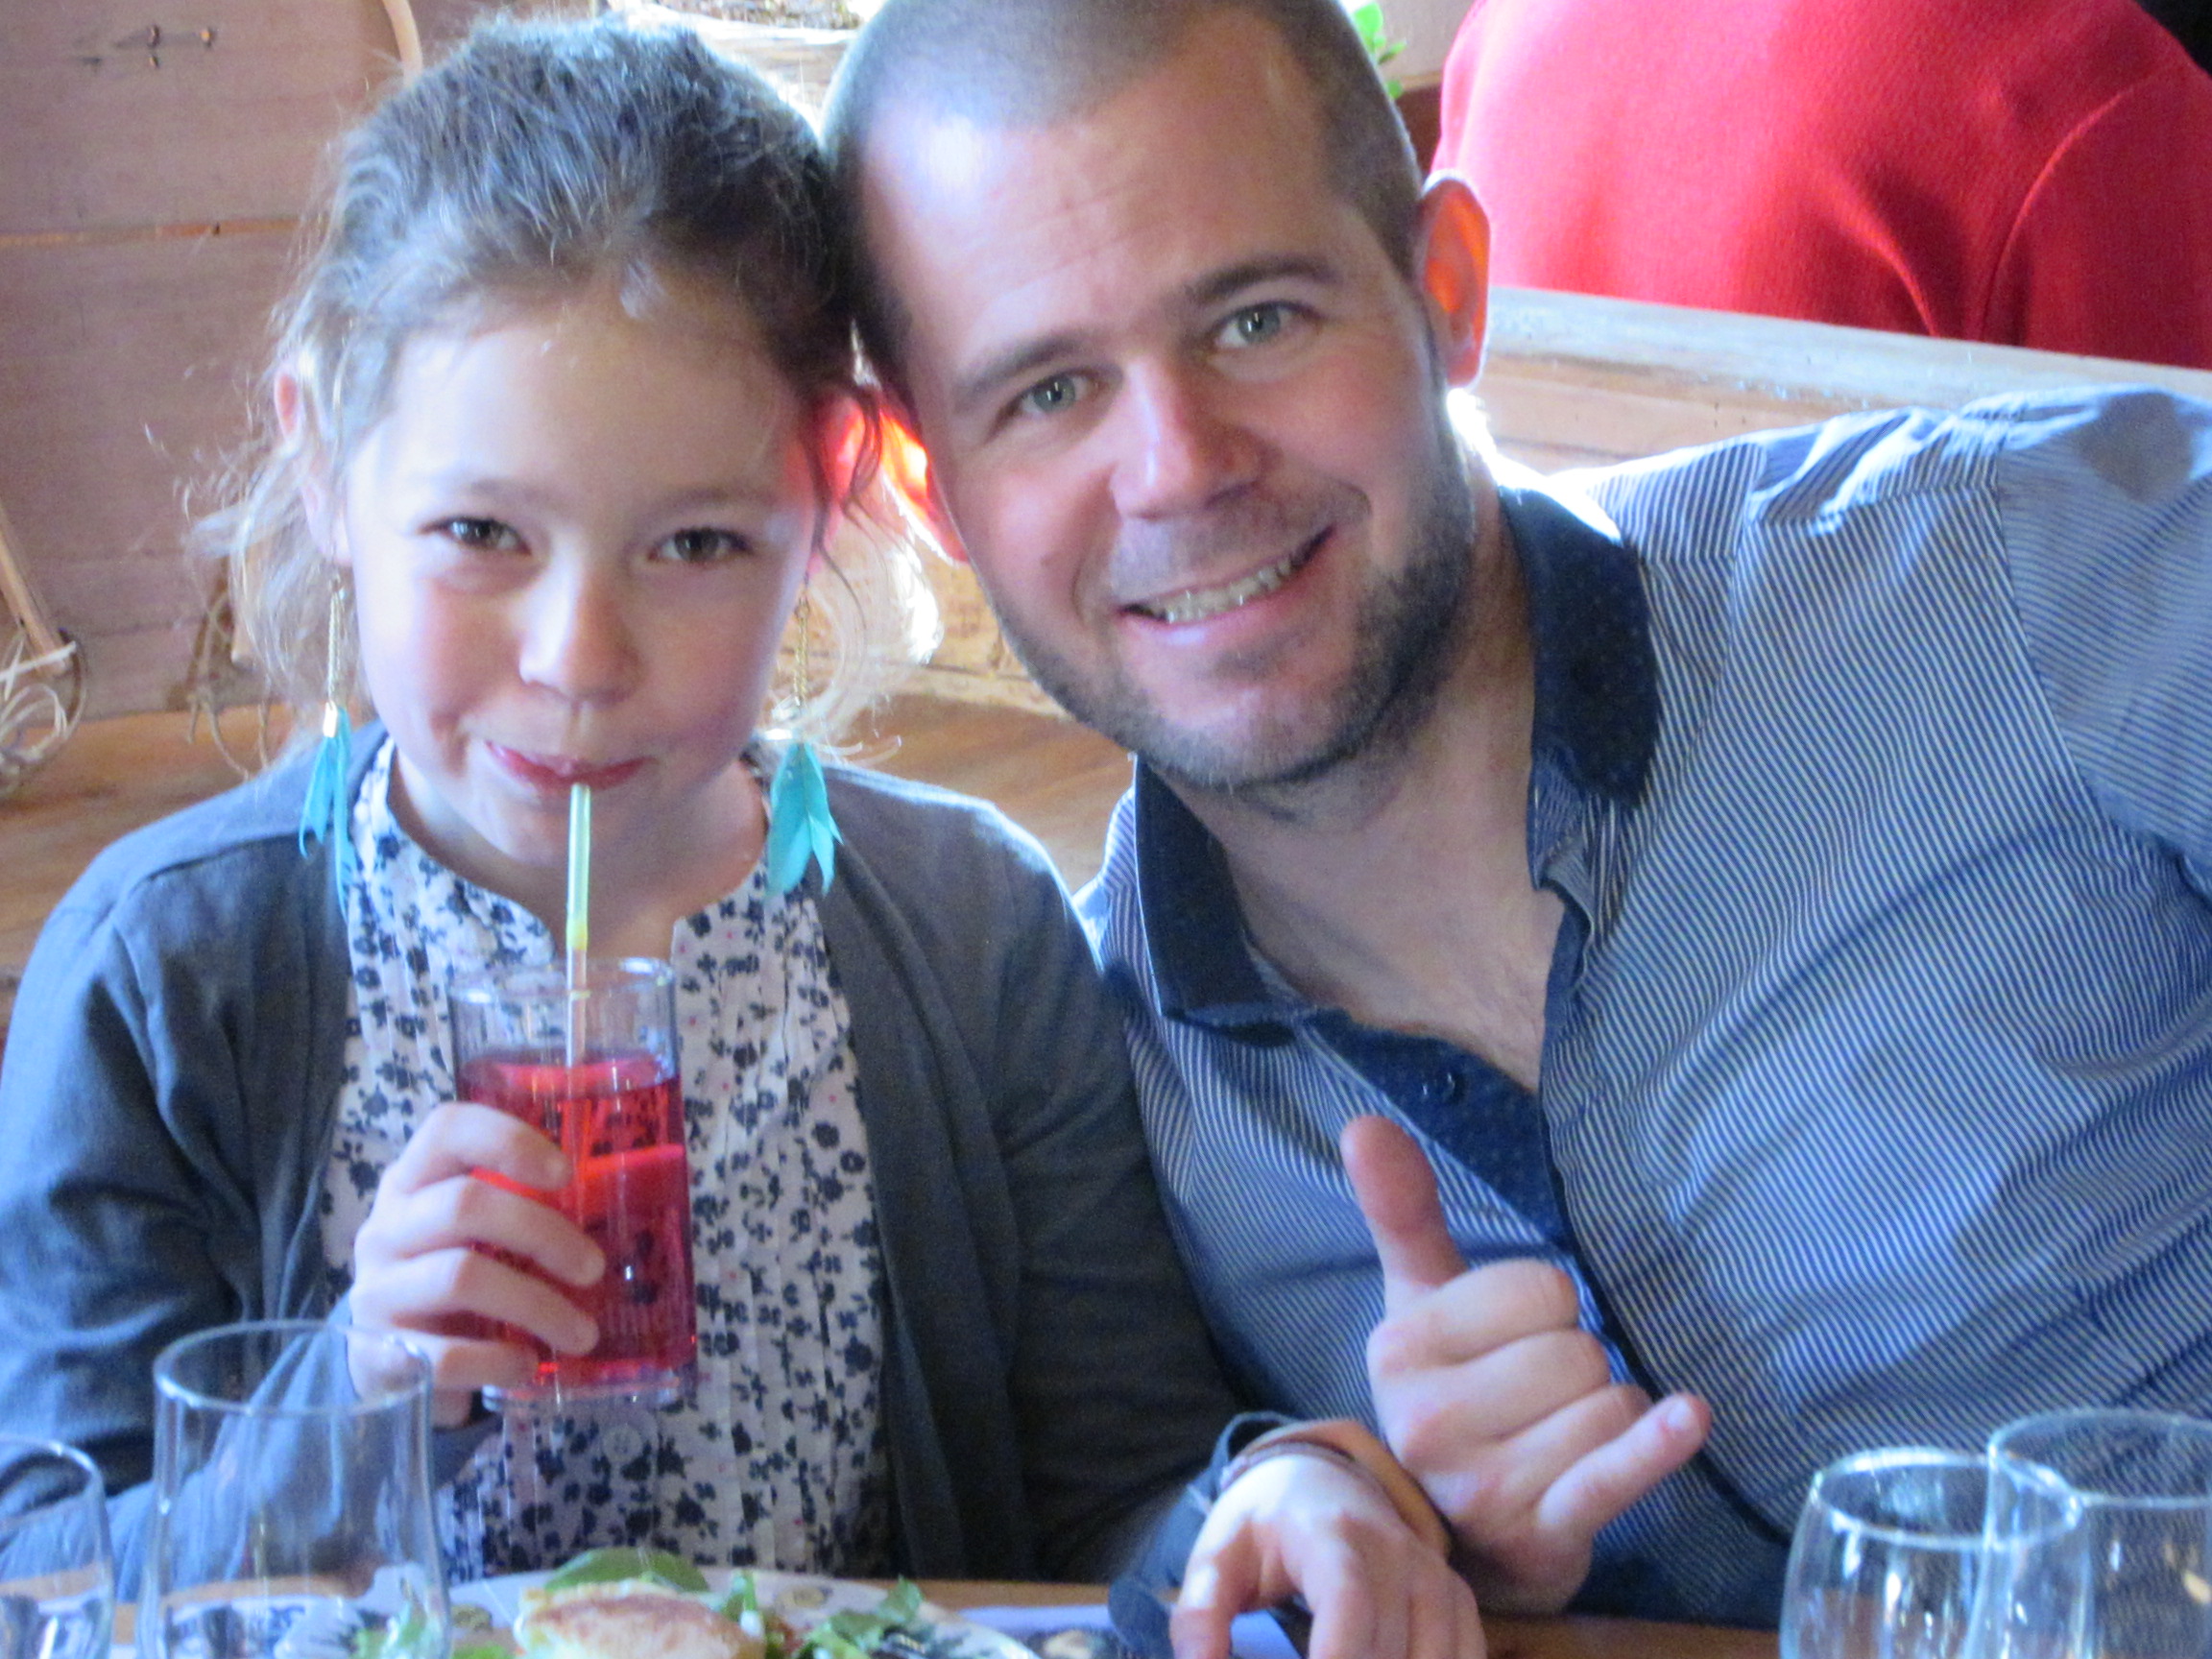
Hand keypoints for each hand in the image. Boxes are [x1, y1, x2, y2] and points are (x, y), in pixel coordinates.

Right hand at [350, 1101, 603, 1425]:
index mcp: (412, 1183)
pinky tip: (526, 1364)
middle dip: (544, 1235)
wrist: (388, 1366)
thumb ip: (524, 1210)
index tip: (566, 1173)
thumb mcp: (475, 1236)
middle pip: (465, 1205)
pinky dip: (498, 1360)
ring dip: (538, 1305)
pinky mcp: (379, 1355)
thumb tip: (631, 1200)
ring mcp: (377, 1292)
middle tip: (593, 1268)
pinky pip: (445, 1355)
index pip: (446, 1130)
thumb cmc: (453, 1281)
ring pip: (461, 1277)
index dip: (509, 1141)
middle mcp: (386, 1228)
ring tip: (582, 1334)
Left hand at [1171, 1448, 1484, 1658]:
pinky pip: (1466, 1656)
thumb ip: (1198, 1617)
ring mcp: (1434, 1574)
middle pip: (1391, 1647)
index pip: (1350, 1604)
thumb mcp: (1216, 1558)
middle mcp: (1396, 1551)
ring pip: (1433, 1657)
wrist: (1320, 1479)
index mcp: (1330, 1535)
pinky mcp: (1455, 1597)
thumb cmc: (1263, 1526)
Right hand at [1342, 1115, 1709, 1612]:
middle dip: (1581, 1367)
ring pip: (1608, 1405)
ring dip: (1612, 1416)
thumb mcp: (1422, 1307)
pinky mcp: (1539, 1533)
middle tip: (1543, 1400)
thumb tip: (1363, 1120)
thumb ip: (1402, 1213)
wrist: (1464, 1538)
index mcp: (1398, 1349)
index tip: (1516, 1341)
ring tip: (1566, 1440)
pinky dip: (1656, 1446)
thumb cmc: (1455, 1398)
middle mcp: (1427, 1420)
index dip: (1547, 1308)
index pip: (1537, 1288)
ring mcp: (1482, 1484)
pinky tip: (1688, 1417)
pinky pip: (1612, 1474)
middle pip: (1576, 1349)